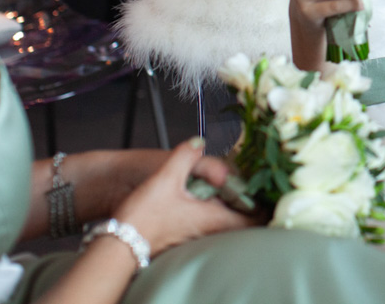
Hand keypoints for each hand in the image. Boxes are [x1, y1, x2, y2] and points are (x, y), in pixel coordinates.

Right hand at [113, 138, 254, 256]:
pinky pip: (209, 223)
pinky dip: (216, 209)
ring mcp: (196, 236)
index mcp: (212, 219)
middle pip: (243, 220)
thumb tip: (200, 142)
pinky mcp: (184, 236)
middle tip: (254, 181)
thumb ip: (185, 156)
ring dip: (233, 205)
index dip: (265, 203)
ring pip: (226, 222)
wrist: (117, 244)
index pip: (253, 218)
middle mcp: (208, 231)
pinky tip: (208, 194)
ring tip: (234, 184)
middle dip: (251, 202)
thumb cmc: (142, 216)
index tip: (267, 187)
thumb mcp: (165, 178)